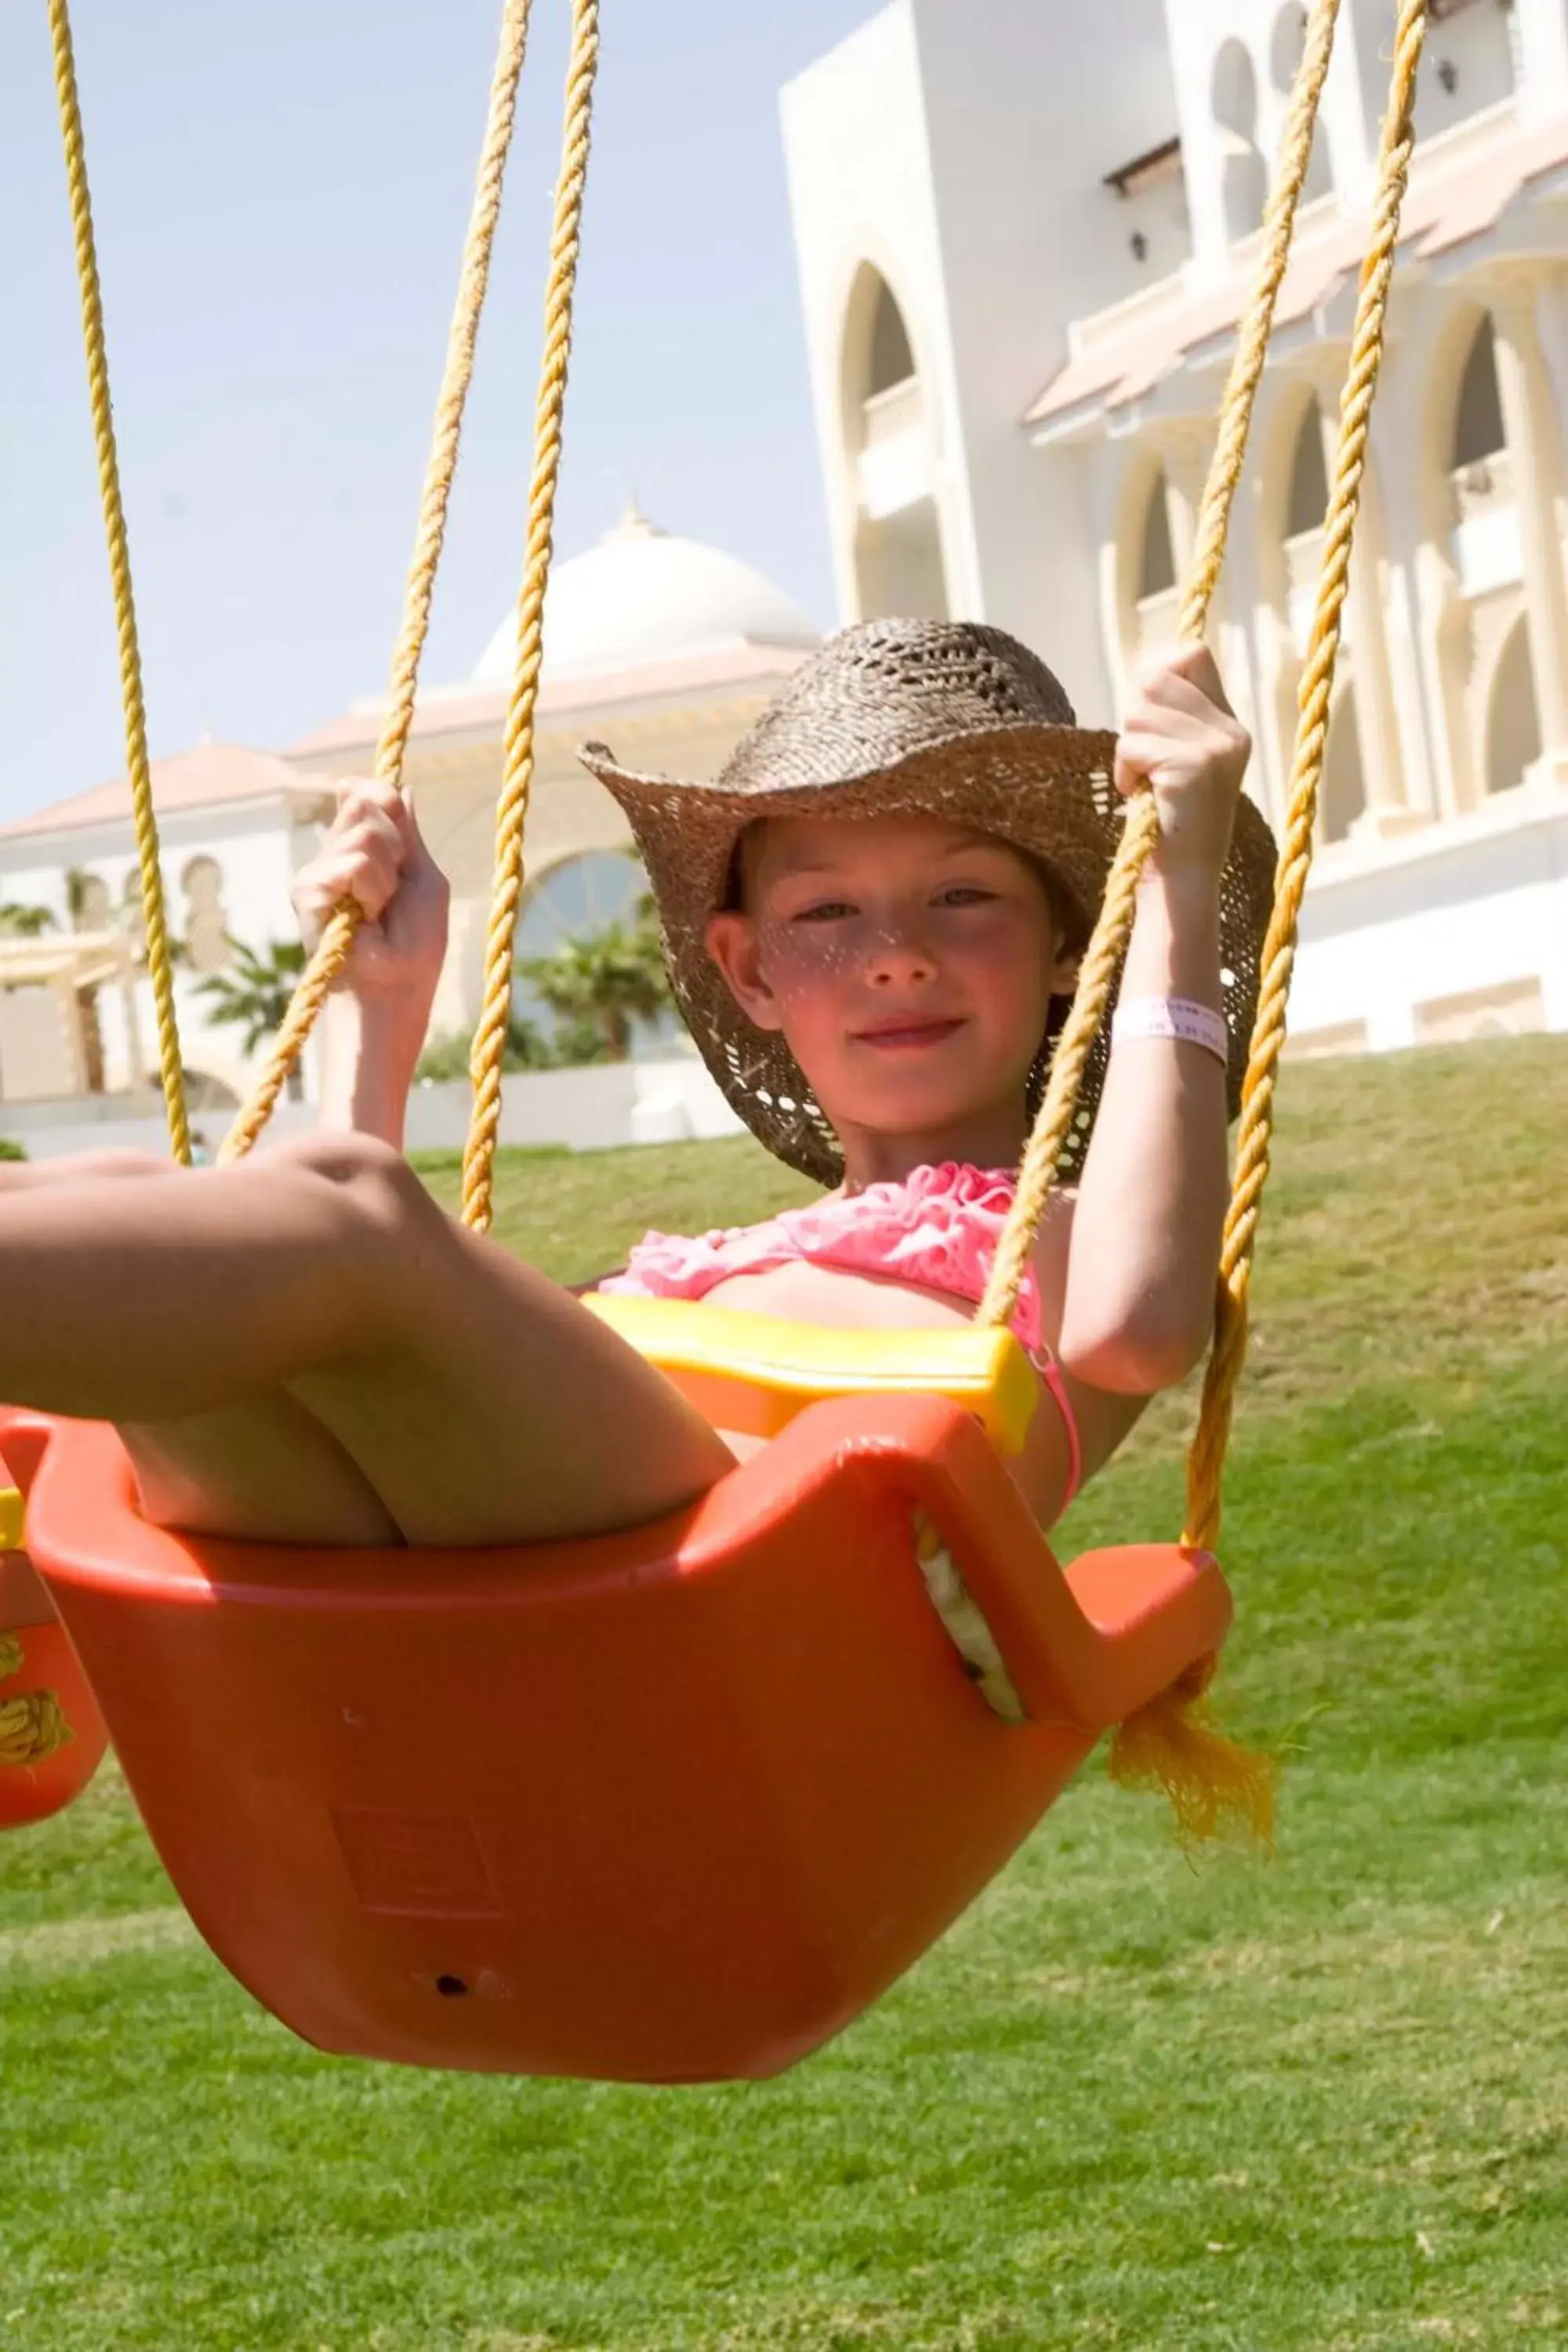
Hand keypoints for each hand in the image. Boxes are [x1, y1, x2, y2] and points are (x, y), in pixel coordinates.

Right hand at [292, 777, 449, 1017]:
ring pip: (362, 832)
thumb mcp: (424, 878)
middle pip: (366, 800)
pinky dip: (372, 891)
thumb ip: (409, 834)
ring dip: (387, 875)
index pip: (371, 791)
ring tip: (379, 909)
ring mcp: (318, 869)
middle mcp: (335, 853)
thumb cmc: (414, 944)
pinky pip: (352, 864)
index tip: (403, 852)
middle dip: (395, 844)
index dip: (390, 805)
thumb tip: (404, 788)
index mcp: (362, 848)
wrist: (395, 986)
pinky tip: (364, 918)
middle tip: (394, 889)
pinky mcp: (306, 888)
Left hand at [1113, 643, 1250, 889]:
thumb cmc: (1168, 822)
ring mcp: (1216, 748)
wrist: (1182, 880)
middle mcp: (1231, 731)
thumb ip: (1170, 716)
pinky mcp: (1193, 767)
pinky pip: (1134, 744)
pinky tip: (1139, 794)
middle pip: (1157, 677)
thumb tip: (1148, 670)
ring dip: (1127, 749)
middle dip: (1135, 716)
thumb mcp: (1177, 758)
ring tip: (1142, 782)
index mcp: (1231, 724)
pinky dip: (1125, 769)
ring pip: (1140, 711)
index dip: (1157, 673)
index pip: (1193, 653)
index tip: (1145, 717)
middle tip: (1140, 759)